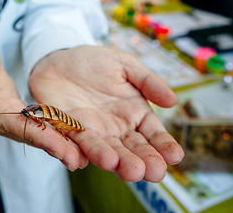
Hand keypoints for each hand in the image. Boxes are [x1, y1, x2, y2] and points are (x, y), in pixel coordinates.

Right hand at [0, 34, 87, 164]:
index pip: (2, 119)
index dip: (29, 131)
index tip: (55, 143)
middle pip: (15, 132)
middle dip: (45, 144)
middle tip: (72, 157)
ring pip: (22, 134)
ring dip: (48, 144)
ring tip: (74, 155)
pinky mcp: (4, 121)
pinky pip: (25, 129)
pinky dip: (45, 135)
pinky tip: (66, 145)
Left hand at [29, 45, 183, 181]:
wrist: (58, 60)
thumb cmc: (94, 62)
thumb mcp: (123, 64)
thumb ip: (147, 81)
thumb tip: (173, 100)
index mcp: (134, 114)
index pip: (153, 134)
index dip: (164, 146)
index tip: (175, 156)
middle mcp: (115, 129)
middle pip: (130, 149)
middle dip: (141, 161)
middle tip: (151, 172)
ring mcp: (91, 133)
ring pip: (102, 150)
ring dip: (110, 159)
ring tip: (118, 166)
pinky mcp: (66, 132)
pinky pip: (70, 145)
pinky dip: (72, 154)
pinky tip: (78, 162)